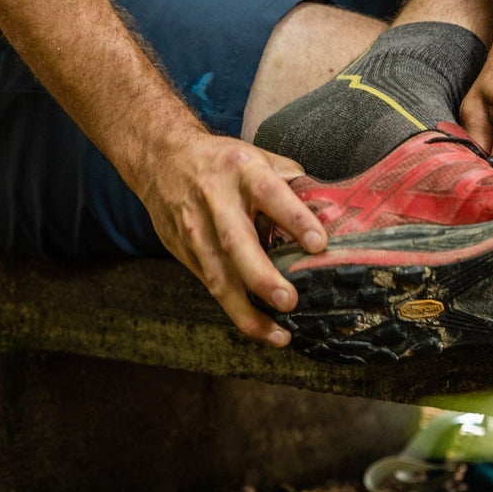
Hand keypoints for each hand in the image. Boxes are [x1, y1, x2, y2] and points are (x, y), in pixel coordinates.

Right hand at [140, 131, 326, 346]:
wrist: (161, 159)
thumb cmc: (222, 161)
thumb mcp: (256, 157)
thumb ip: (290, 183)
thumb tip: (331, 212)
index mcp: (242, 170)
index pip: (271, 195)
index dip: (295, 219)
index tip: (319, 245)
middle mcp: (215, 200)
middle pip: (236, 243)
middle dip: (262, 276)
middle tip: (290, 301)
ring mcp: (195, 229)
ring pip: (218, 277)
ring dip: (247, 311)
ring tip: (278, 334)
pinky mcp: (183, 252)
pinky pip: (210, 285)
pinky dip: (234, 308)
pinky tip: (259, 325)